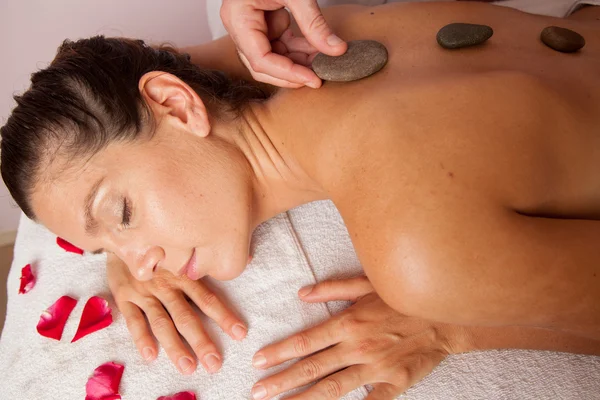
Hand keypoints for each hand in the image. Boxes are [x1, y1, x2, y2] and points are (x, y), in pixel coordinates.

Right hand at [106, 254, 246, 374]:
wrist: (122, 231)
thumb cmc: (161, 243)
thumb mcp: (185, 247)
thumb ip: (213, 260)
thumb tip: (250, 257)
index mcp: (184, 273)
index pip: (207, 298)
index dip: (224, 316)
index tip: (240, 333)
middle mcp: (167, 284)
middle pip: (186, 315)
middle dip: (201, 340)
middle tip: (214, 363)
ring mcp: (145, 291)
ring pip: (161, 321)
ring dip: (174, 345)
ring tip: (188, 366)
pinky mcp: (124, 296)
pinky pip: (133, 319)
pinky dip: (140, 338)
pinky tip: (151, 356)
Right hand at [220, 0, 346, 87]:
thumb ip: (314, 23)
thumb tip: (336, 50)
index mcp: (238, 17)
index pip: (260, 59)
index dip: (287, 74)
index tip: (313, 79)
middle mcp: (241, 26)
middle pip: (263, 65)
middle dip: (291, 74)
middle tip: (319, 79)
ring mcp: (253, 26)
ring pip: (274, 59)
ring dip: (299, 63)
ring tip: (324, 64)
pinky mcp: (267, 23)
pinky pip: (282, 46)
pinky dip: (300, 51)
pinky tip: (319, 52)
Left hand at [250, 276, 463, 398]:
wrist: (446, 316)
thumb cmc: (403, 297)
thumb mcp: (368, 282)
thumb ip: (333, 288)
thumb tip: (301, 294)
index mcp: (348, 322)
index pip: (305, 340)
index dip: (279, 352)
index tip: (257, 362)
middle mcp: (357, 346)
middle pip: (312, 368)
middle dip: (281, 381)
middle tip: (257, 392)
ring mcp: (375, 368)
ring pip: (332, 388)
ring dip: (303, 399)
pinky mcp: (394, 383)